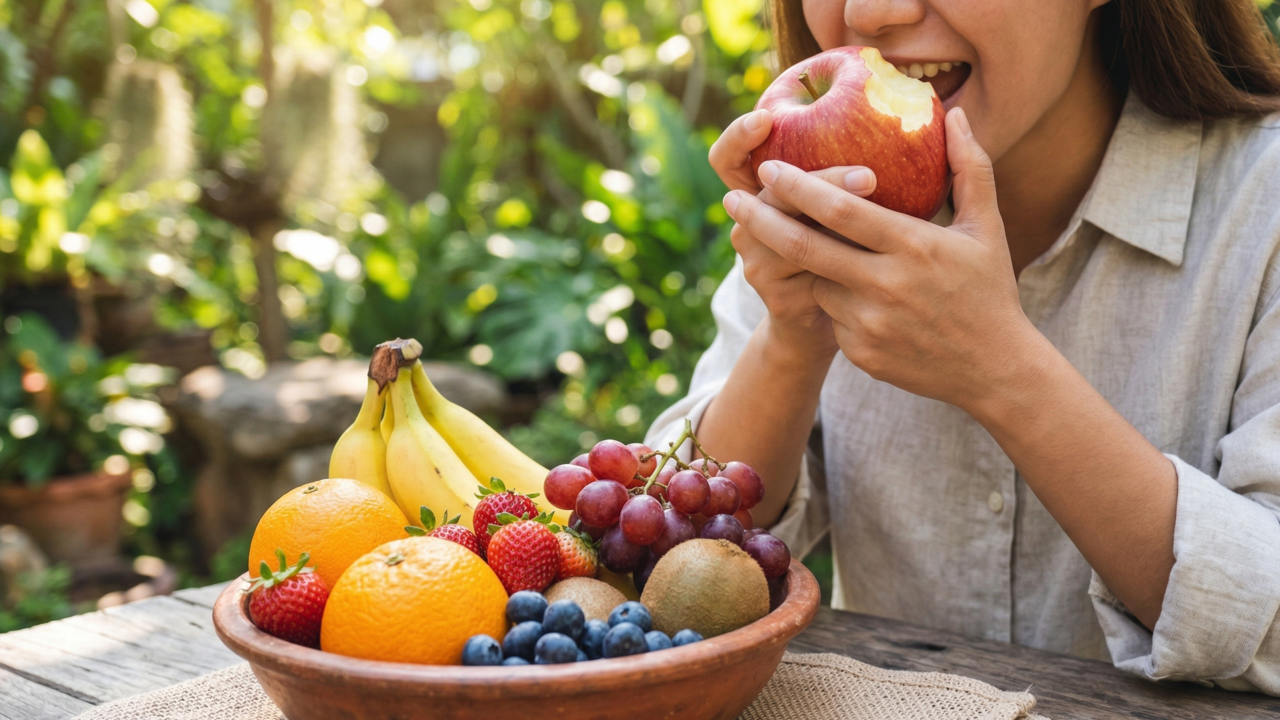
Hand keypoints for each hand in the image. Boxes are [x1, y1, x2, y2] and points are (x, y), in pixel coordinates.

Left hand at [721, 108, 1037, 411]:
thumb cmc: (989, 289)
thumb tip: (953, 115)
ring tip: (839, 259)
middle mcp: (886, 285)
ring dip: (814, 267)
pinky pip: (831, 317)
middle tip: (732, 200)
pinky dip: (836, 302)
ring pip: (816, 282)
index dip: (799, 188)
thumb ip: (970, 167)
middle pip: (805, 247)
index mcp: (915, 246)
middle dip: (761, 220)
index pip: (841, 210)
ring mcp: (870, 324)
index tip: (769, 169)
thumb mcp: (987, 227)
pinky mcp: (860, 353)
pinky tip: (865, 303)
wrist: (995, 370)